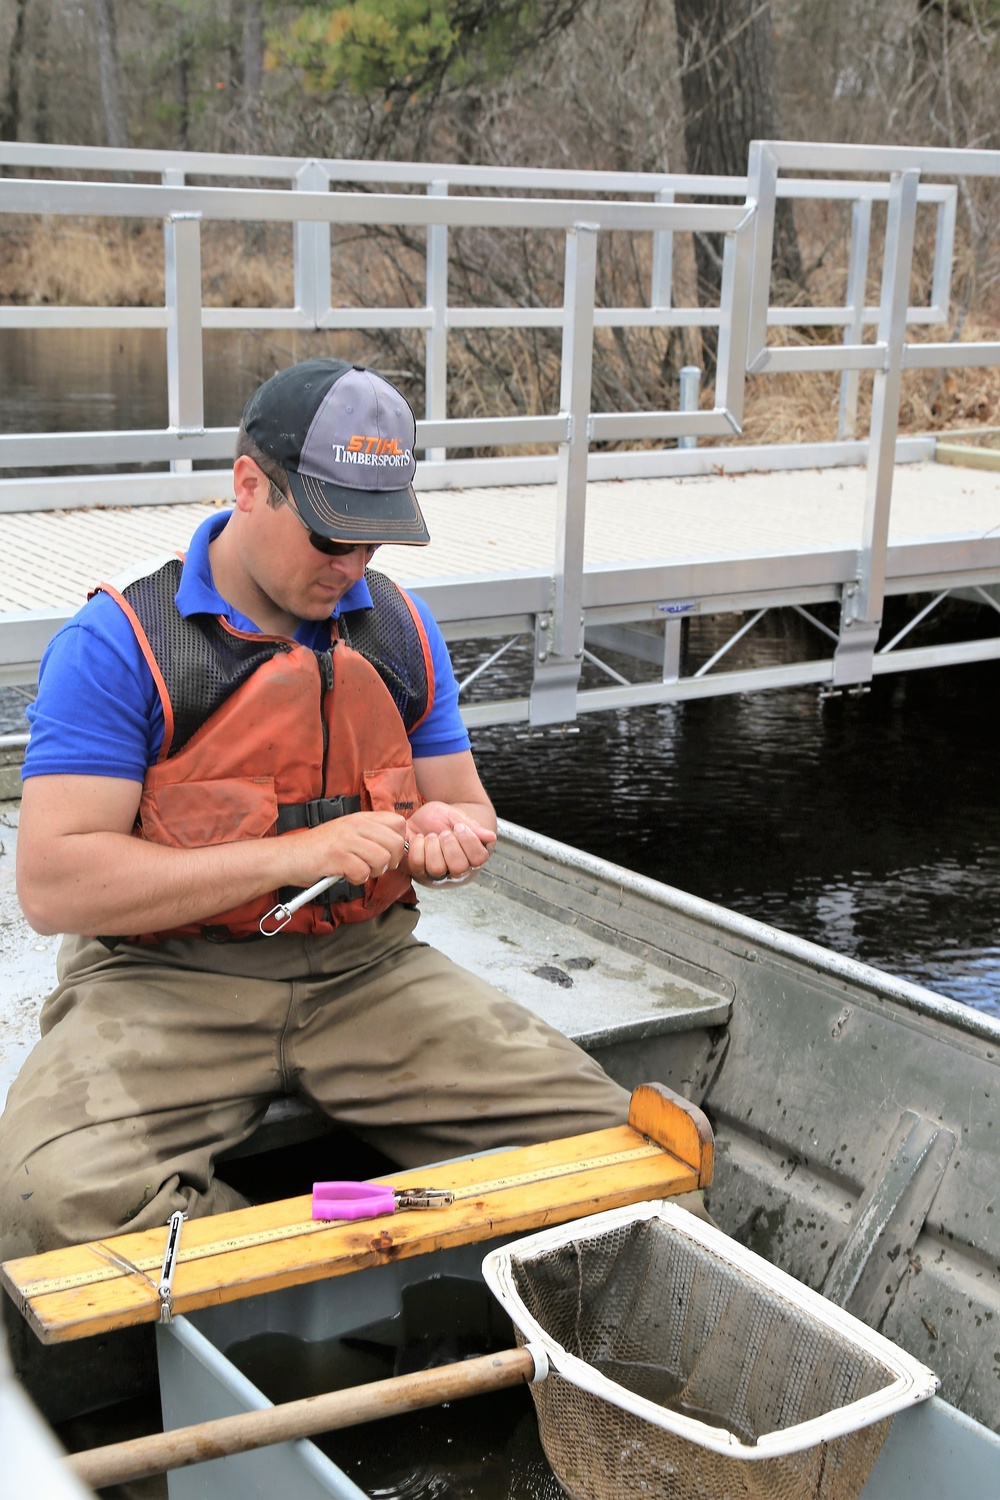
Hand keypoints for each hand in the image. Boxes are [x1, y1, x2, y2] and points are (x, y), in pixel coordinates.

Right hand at [282, 811, 408, 887]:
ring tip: (358, 871)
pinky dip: (356, 879)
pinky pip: (363, 872)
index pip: (398, 823)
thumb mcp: (347, 832)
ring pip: (382, 859)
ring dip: (373, 872)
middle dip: (389, 862)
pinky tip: (346, 875)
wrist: (288, 857)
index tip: (386, 852)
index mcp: (360, 818)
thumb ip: (370, 835)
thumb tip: (396, 847)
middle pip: (395, 843)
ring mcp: (346, 839)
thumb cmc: (318, 849)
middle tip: (374, 867)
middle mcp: (355, 825)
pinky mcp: (337, 856)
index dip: (398, 841)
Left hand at [404, 801, 496, 885]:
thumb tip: (491, 837)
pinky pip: (417, 865)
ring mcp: (436, 874)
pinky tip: (420, 839)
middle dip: (450, 844)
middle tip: (444, 833)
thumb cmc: (442, 819)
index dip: (469, 841)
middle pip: (459, 868)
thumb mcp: (457, 817)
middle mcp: (455, 871)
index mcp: (471, 857)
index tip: (459, 827)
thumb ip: (474, 828)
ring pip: (437, 869)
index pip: (478, 859)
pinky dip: (417, 846)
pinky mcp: (417, 872)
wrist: (420, 817)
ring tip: (431, 836)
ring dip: (433, 846)